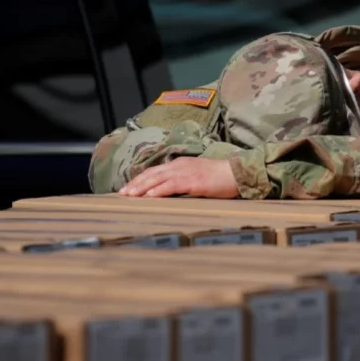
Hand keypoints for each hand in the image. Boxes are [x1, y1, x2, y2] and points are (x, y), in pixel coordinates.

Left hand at [119, 157, 239, 197]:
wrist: (237, 173)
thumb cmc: (220, 178)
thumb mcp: (198, 176)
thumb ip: (184, 181)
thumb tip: (170, 192)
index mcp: (180, 164)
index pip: (155, 171)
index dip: (140, 179)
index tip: (128, 188)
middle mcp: (180, 166)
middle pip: (152, 174)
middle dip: (136, 184)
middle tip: (122, 194)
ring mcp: (186, 172)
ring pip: (158, 179)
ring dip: (142, 187)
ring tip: (130, 195)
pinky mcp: (193, 181)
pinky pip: (172, 185)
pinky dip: (159, 190)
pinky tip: (150, 196)